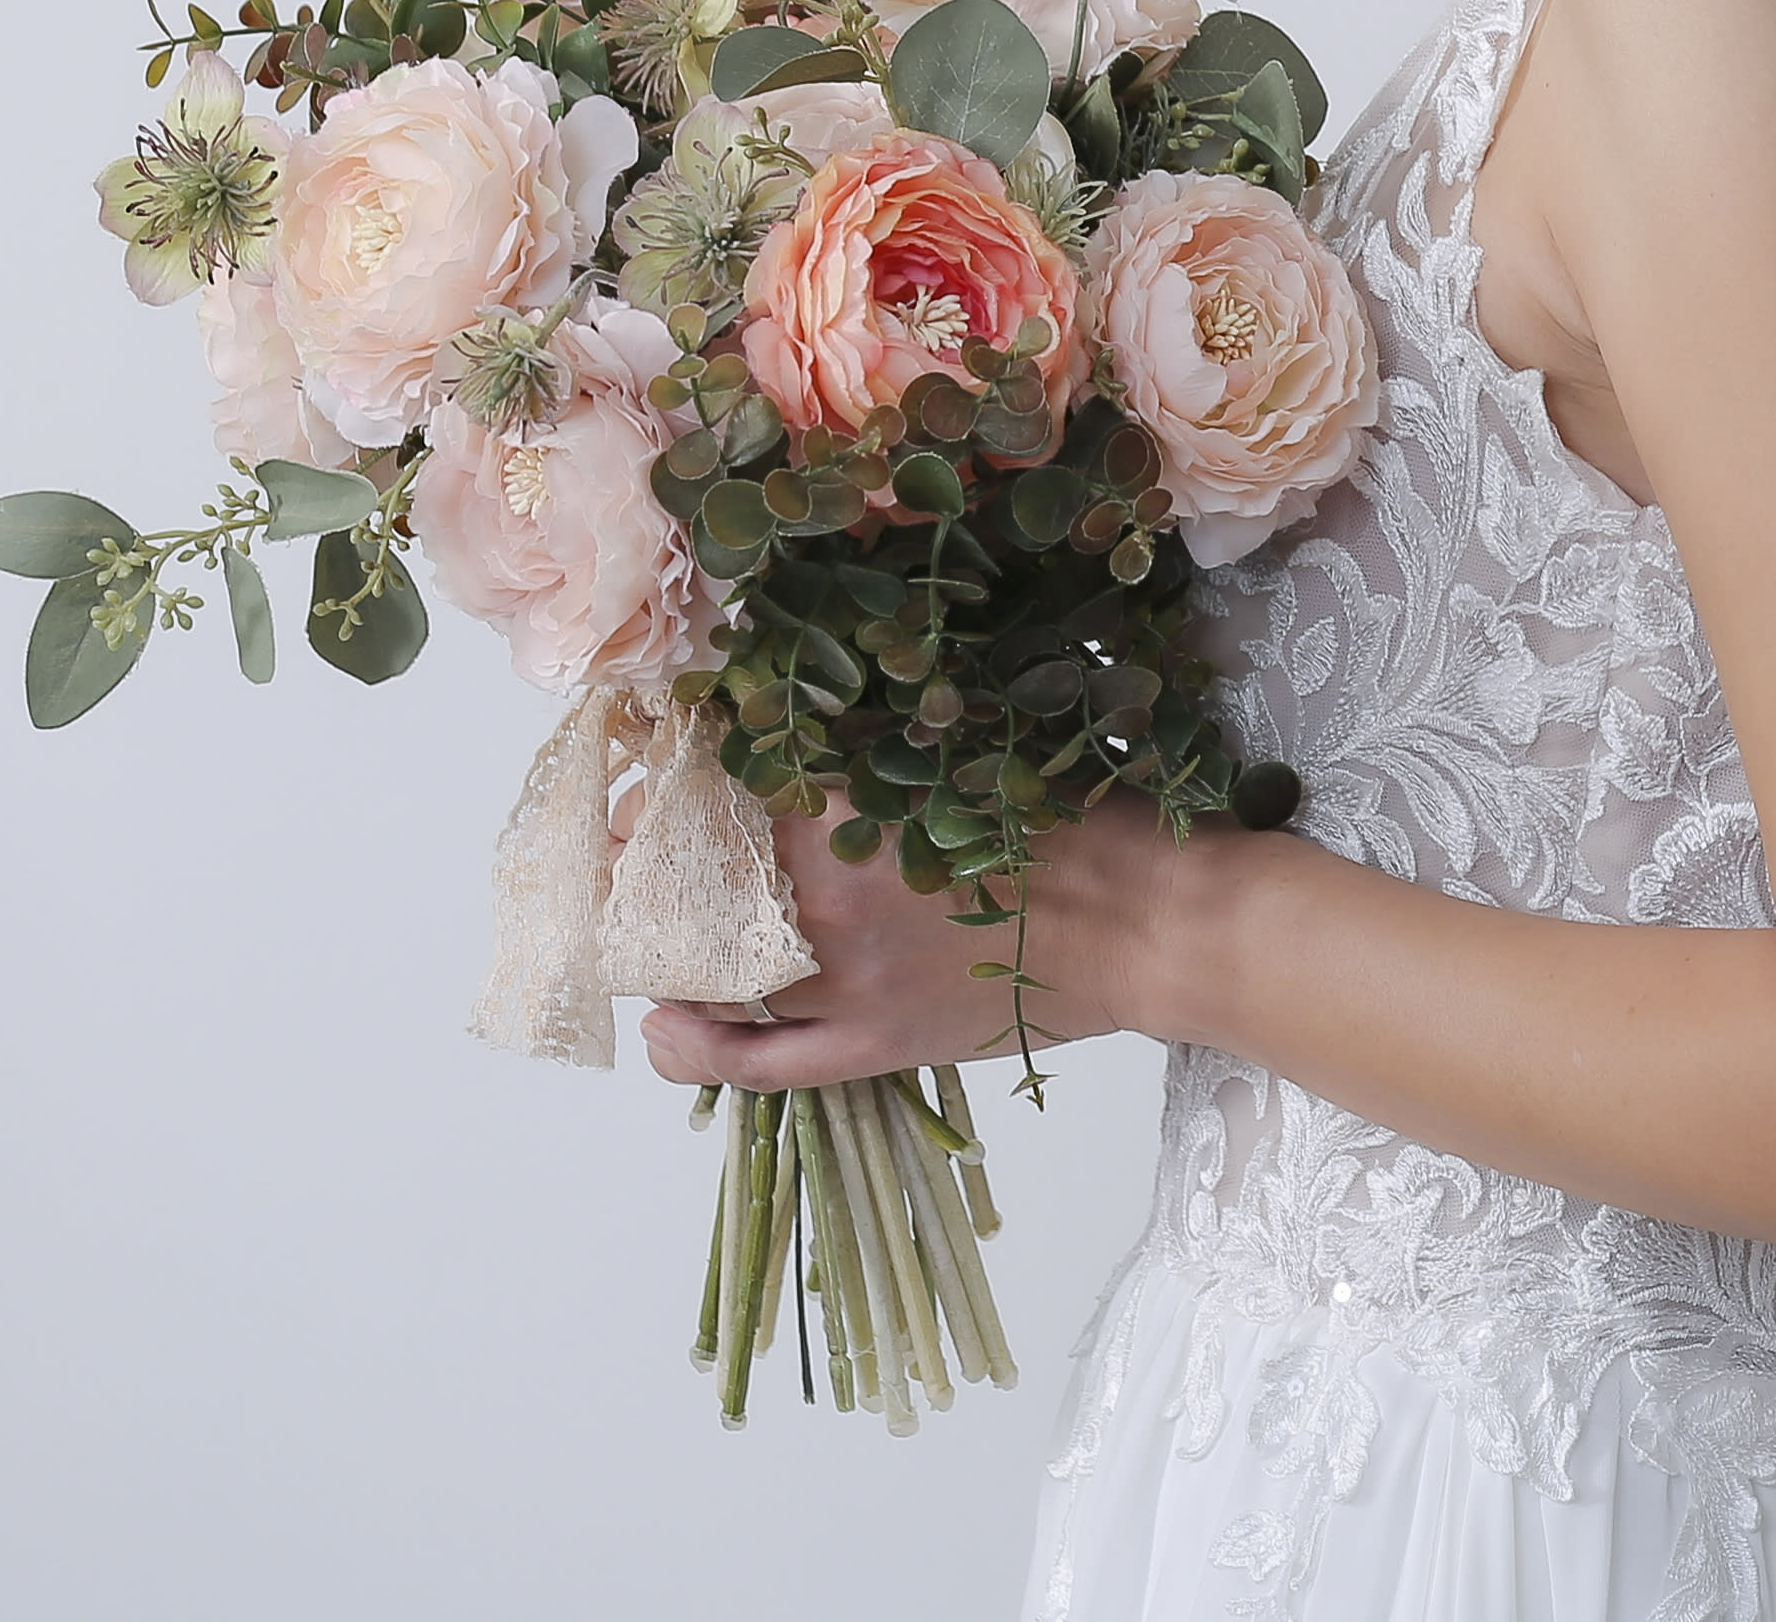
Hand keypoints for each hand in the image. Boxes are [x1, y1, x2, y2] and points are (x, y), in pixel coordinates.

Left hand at [637, 790, 1235, 1094]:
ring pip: (704, 974)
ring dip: (657, 946)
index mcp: (849, 813)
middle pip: (684, 885)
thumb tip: (785, 710)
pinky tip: (663, 1026)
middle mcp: (827, 904)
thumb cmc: (1076, 822)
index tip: (649, 763)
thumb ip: (869, 735)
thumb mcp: (967, 743)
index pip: (710, 793)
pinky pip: (755, 1065)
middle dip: (639, 858)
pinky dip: (693, 1051)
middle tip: (624, 837)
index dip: (662, 778)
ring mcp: (844, 986)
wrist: (1150, 923)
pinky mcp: (871, 1046)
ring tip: (639, 920)